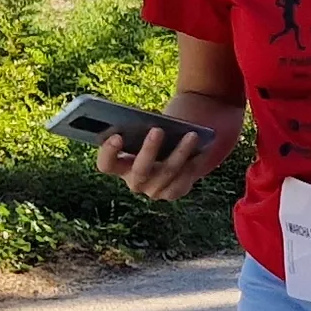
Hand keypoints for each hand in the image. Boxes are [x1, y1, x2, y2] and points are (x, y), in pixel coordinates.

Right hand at [98, 127, 222, 201]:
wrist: (175, 145)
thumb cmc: (154, 131)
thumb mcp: (145, 125)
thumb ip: (142, 125)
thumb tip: (151, 118)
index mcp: (119, 165)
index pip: (106, 165)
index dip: (109, 153)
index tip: (117, 136)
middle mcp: (135, 182)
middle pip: (140, 171)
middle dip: (149, 150)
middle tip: (157, 130)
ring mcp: (155, 190)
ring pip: (167, 173)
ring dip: (180, 153)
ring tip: (192, 134)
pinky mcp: (174, 191)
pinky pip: (185, 178)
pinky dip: (195, 161)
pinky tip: (204, 148)